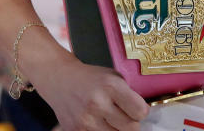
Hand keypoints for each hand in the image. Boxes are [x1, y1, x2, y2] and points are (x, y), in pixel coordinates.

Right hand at [33, 58, 147, 130]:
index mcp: (110, 86)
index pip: (140, 112)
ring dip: (117, 129)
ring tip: (110, 119)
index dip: (141, 111)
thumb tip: (144, 115)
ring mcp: (86, 120)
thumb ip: (128, 94)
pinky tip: (98, 122)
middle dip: (131, 123)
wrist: (60, 79)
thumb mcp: (112, 76)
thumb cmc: (90, 78)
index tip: (136, 109)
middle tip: (124, 115)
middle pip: (131, 128)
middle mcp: (97, 103)